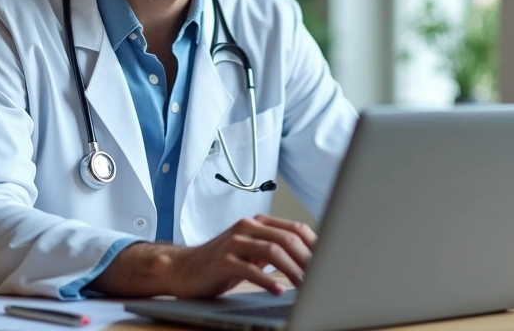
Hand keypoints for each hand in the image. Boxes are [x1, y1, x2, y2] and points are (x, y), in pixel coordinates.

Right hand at [165, 214, 316, 297]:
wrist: (182, 268)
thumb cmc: (221, 262)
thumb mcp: (252, 252)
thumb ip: (275, 250)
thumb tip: (310, 259)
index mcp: (258, 223)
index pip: (296, 228)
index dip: (316, 245)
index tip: (330, 262)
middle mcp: (247, 227)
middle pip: (288, 238)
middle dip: (308, 259)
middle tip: (323, 276)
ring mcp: (234, 242)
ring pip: (273, 251)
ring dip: (293, 270)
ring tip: (306, 286)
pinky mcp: (223, 260)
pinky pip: (250, 269)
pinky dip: (267, 281)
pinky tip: (278, 291)